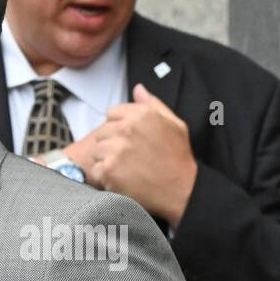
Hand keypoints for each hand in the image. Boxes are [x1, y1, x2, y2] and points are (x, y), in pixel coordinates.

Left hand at [65, 83, 197, 224]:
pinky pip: (96, 170)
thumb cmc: (179, 159)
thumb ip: (154, 104)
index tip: (133, 142)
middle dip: (113, 144)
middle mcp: (126, 129)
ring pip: (97, 151)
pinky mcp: (109, 170)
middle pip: (103, 132)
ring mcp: (115, 150)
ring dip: (107, 160)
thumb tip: (137, 88)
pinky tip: (123, 180)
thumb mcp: (175, 125)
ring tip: (128, 170)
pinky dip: (106, 178)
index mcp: (141, 114)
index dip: (121, 128)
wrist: (183, 191)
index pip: (113, 114)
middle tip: (132, 158)